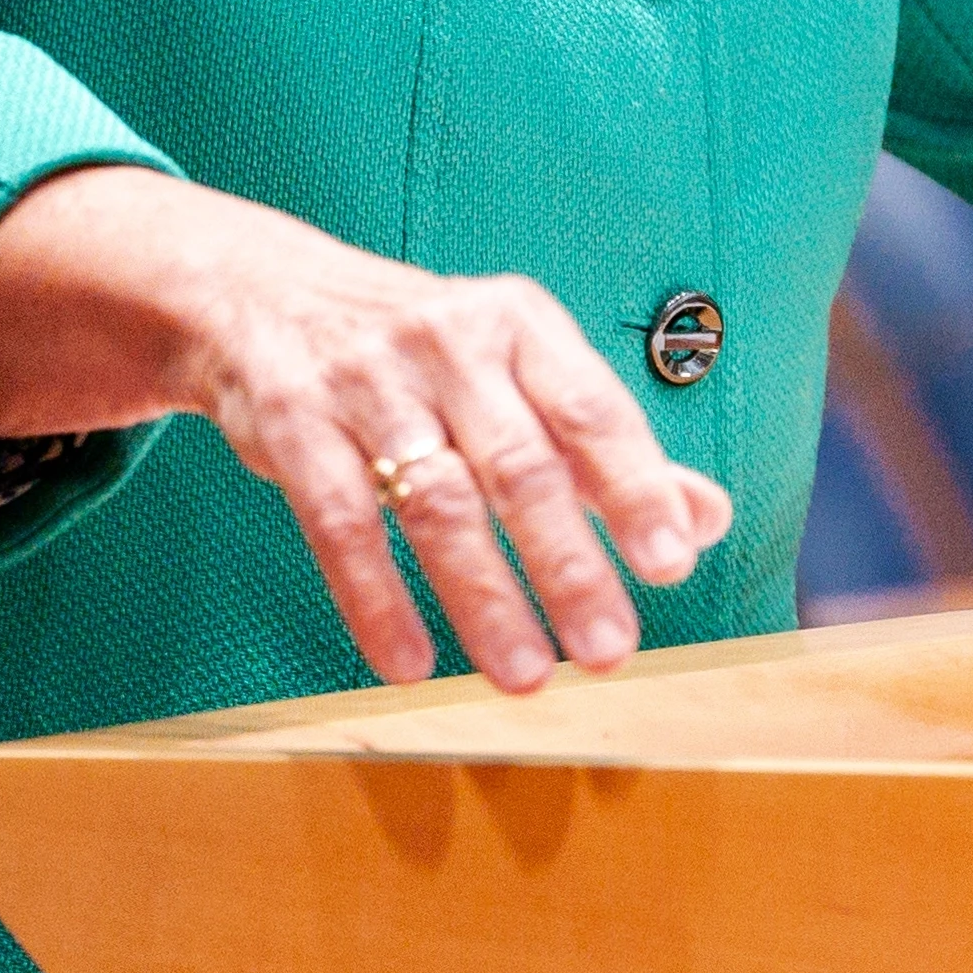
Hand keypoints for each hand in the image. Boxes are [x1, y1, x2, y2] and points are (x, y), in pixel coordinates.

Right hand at [0, 164, 734, 692]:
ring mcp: (367, 381)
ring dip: (482, 598)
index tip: (673, 564)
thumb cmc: (425, 356)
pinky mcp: (292, 422)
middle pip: (520, 466)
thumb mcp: (519, 373)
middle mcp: (451, 344)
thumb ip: (609, 451)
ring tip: (524, 676)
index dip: (636, 488)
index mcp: (521, 325)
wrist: (266, 296)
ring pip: (435, 503)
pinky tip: (410, 663)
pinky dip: (375, 599)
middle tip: (609, 648)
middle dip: (568, 564)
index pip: (594, 411)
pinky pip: (338, 522)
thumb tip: (706, 519)